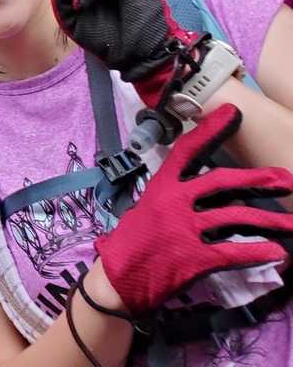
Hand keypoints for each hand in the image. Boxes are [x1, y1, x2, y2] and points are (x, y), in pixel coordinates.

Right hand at [96, 105, 292, 315]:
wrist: (118, 279)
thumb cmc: (133, 241)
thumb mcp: (149, 208)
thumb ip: (175, 195)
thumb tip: (208, 190)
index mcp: (161, 185)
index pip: (188, 150)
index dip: (211, 130)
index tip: (233, 113)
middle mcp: (173, 201)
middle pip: (222, 182)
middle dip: (258, 180)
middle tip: (286, 179)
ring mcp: (183, 228)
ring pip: (235, 217)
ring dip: (269, 220)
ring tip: (292, 223)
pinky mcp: (194, 257)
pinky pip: (233, 251)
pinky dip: (258, 251)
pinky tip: (277, 251)